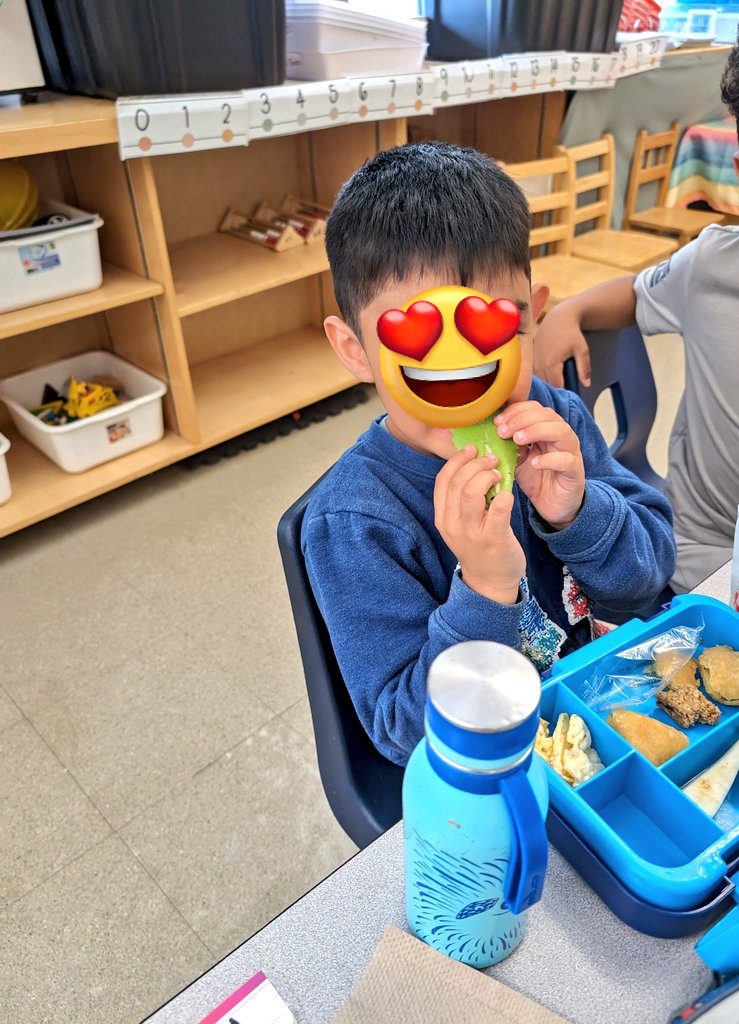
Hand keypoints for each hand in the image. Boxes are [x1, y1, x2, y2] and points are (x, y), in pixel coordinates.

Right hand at [434, 446, 524, 603]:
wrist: (490, 582)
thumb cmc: (478, 546)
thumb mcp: (460, 523)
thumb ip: (461, 499)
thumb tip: (474, 463)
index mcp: (443, 517)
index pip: (443, 480)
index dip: (456, 460)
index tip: (471, 450)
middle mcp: (453, 525)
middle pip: (457, 482)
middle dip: (475, 464)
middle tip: (491, 459)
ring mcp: (472, 533)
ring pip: (472, 492)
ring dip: (487, 476)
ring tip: (498, 474)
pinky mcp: (493, 540)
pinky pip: (497, 511)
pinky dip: (504, 497)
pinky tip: (509, 494)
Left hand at [495, 402, 584, 529]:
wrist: (552, 504)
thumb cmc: (536, 477)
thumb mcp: (518, 457)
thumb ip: (509, 443)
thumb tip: (492, 429)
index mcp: (547, 428)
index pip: (535, 408)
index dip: (515, 411)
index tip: (497, 422)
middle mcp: (561, 436)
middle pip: (547, 415)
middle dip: (522, 419)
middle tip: (503, 431)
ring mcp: (570, 452)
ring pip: (560, 431)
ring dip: (536, 431)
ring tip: (517, 440)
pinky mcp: (574, 471)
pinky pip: (566, 460)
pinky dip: (549, 459)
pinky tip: (535, 463)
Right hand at [533, 306, 591, 387]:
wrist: (558, 318)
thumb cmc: (571, 333)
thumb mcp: (582, 350)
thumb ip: (584, 368)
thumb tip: (586, 385)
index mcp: (551, 364)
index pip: (556, 387)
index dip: (564, 392)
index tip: (571, 393)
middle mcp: (539, 365)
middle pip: (547, 386)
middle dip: (556, 390)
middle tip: (566, 389)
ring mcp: (533, 362)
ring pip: (540, 381)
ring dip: (549, 384)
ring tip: (559, 381)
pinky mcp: (530, 360)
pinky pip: (536, 375)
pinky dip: (543, 377)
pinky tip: (551, 374)